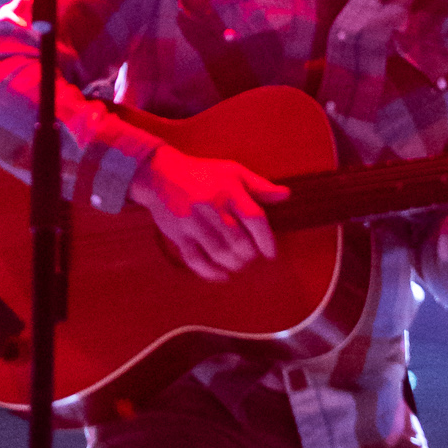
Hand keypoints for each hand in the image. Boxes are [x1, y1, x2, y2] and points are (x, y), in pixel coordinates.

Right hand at [133, 144, 290, 282]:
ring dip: (234, 264)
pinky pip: (196, 260)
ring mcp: (193, 223)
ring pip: (219, 253)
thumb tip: (286, 195)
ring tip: (238, 263)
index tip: (270, 254)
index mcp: (229, 191)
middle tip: (250, 257)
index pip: (255, 219)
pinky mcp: (178, 235)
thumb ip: (259, 186)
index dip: (266, 241)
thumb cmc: (202, 173)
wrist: (160, 173)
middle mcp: (212, 207)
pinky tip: (222, 275)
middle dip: (249, 255)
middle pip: (239, 241)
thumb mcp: (232, 172)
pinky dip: (211, 273)